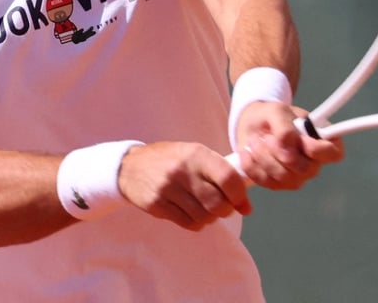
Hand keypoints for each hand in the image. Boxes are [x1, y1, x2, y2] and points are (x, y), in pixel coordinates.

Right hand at [117, 141, 251, 230]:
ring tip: (205, 209)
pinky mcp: (157, 205)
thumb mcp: (195, 156)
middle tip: (222, 207)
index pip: (228, 177)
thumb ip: (221, 175)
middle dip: (225, 210)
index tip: (241, 202)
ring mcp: (168, 188)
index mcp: (196, 154)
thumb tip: (246, 206)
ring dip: (210, 218)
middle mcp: (183, 170)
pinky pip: (188, 223)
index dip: (240, 194)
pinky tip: (192, 213)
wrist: (131, 166)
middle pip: (217, 203)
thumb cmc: (171, 160)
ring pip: (203, 216)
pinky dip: (196, 223)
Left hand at [235, 102, 344, 189]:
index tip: (300, 139)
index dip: (318, 150)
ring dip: (263, 157)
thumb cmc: (272, 115)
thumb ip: (285, 128)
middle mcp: (314, 162)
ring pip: (283, 177)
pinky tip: (247, 152)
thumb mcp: (277, 111)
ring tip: (254, 140)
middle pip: (304, 169)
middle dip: (280, 152)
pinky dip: (252, 166)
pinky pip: (266, 182)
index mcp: (324, 140)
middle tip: (266, 136)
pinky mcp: (278, 184)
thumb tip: (288, 150)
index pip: (333, 153)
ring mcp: (297, 176)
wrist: (253, 124)